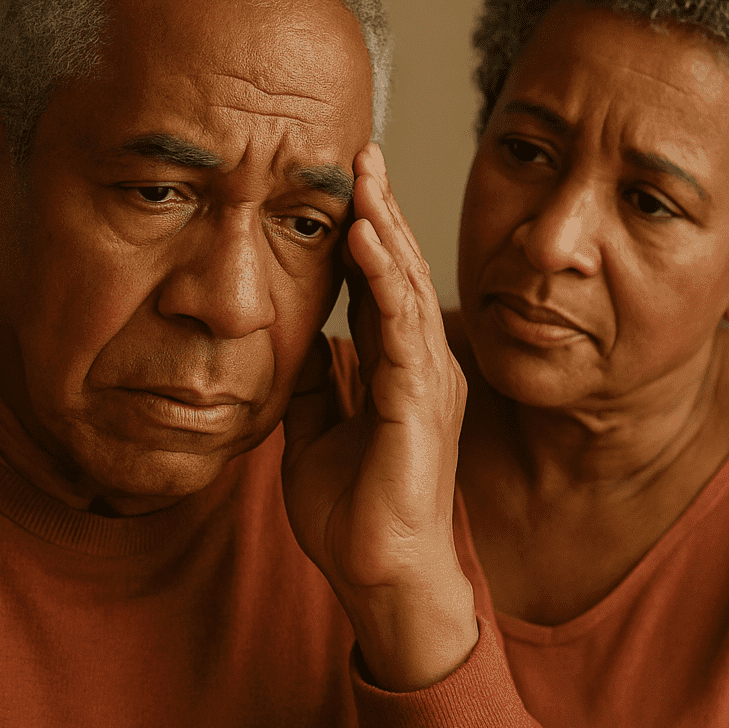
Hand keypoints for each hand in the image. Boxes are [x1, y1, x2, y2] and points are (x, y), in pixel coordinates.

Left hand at [282, 144, 476, 690]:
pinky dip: (385, 278)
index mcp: (396, 370)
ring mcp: (426, 380)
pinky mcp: (421, 401)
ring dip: (386, 226)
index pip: (380, 287)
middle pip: (400, 272)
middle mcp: (420, 365)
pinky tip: (367, 237)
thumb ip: (314, 385)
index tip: (340, 186)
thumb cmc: (355, 514)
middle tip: (361, 152)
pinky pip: (402, 327)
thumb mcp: (315, 434)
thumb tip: (302, 343)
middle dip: (380, 210)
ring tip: (366, 173)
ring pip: (408, 286)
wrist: (379, 575)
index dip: (363, 235)